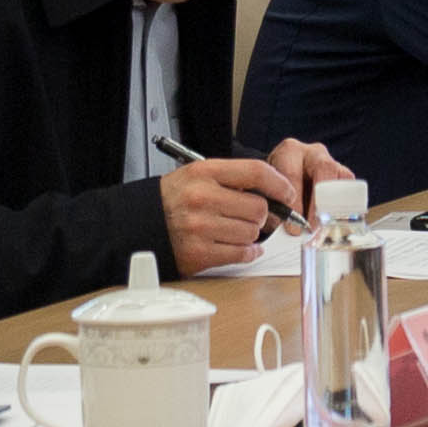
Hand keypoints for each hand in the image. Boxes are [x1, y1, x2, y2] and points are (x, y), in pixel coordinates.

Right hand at [158, 152, 327, 270]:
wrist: (140, 223)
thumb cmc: (174, 199)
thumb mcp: (198, 174)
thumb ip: (233, 178)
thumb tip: (274, 192)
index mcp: (204, 173)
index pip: (256, 172)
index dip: (279, 183)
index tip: (287, 192)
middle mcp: (203, 198)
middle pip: (258, 208)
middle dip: (260, 215)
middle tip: (252, 216)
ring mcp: (200, 228)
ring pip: (251, 233)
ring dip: (250, 234)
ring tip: (235, 230)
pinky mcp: (199, 254)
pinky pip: (241, 254)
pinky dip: (247, 253)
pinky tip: (241, 247)